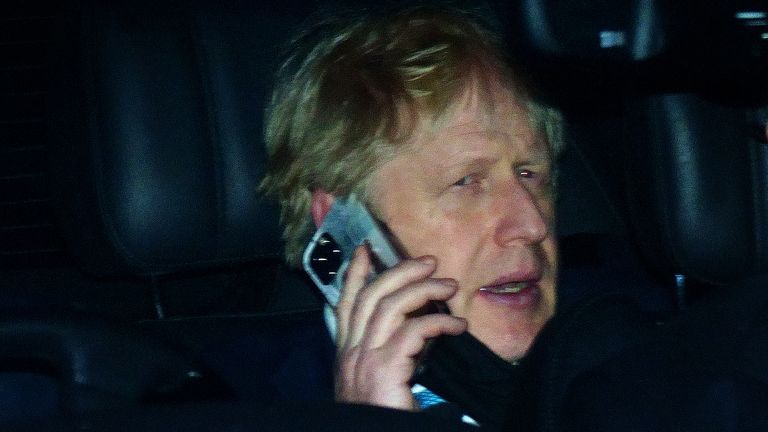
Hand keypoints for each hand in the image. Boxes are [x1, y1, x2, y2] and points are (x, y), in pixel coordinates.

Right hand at [333, 246, 466, 409]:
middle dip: (399, 271)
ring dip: (423, 289)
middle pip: (371, 296)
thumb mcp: (376, 382)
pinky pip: (413, 332)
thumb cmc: (382, 416)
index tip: (365, 249)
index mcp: (347, 354)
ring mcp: (364, 360)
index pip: (346, 303)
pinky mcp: (383, 370)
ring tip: (449, 286)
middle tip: (427, 261)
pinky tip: (457, 325)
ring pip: (390, 306)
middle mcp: (350, 352)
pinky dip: (438, 322)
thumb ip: (385, 355)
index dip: (354, 273)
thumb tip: (413, 329)